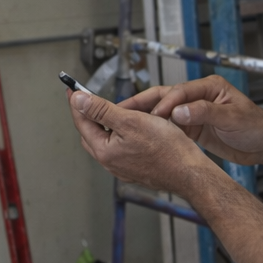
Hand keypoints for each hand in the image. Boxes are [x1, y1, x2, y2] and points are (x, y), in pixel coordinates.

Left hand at [69, 88, 218, 195]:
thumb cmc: (167, 149)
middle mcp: (110, 162)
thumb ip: (101, 110)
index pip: (82, 122)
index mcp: (104, 150)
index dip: (77, 103)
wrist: (189, 172)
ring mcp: (122, 168)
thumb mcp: (131, 120)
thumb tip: (78, 100)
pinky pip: (120, 148)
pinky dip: (119, 134)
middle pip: (91, 133)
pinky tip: (131, 128)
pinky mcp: (135, 169)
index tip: (72, 89)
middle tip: (89, 98)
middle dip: (88, 114)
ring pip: (106, 141)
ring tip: (111, 109)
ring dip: (106, 124)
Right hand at [123, 76, 262, 169]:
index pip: (178, 92)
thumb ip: (205, 113)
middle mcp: (198, 96)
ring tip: (125, 124)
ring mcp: (194, 112)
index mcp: (208, 87)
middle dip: (143, 104)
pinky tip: (142, 135)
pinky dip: (155, 130)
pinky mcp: (193, 127)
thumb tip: (178, 111)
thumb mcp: (232, 119)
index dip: (163, 103)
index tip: (152, 116)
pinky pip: (169, 126)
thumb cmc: (255, 127)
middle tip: (122, 112)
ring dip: (145, 118)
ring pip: (163, 112)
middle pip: (164, 97)